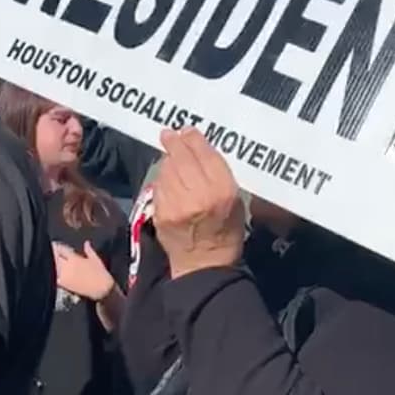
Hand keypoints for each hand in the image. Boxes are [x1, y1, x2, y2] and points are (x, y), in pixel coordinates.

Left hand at [53, 242, 115, 300]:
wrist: (101, 288)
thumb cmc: (101, 273)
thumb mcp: (96, 259)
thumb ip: (89, 250)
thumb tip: (86, 242)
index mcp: (75, 258)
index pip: (61, 249)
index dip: (56, 246)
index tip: (54, 244)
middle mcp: (68, 266)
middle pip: (54, 257)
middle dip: (51, 253)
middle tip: (49, 251)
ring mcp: (65, 276)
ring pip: (53, 267)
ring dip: (51, 262)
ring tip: (48, 260)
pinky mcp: (65, 285)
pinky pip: (54, 278)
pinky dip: (52, 274)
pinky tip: (51, 273)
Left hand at [152, 128, 244, 278]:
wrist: (203, 265)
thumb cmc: (225, 232)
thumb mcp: (235, 201)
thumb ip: (218, 175)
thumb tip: (199, 148)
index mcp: (222, 190)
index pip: (205, 155)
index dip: (194, 139)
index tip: (186, 130)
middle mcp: (199, 194)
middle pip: (182, 158)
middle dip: (175, 143)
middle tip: (169, 133)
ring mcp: (177, 203)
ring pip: (167, 169)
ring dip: (167, 160)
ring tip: (171, 156)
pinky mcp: (161, 212)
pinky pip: (159, 185)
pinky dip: (162, 178)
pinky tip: (167, 178)